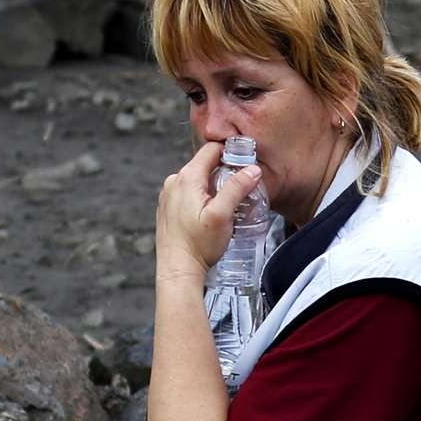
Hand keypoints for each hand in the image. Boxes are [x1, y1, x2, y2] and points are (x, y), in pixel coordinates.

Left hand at [156, 142, 259, 274]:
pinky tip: (209, 216)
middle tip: (239, 190)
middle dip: (223, 173)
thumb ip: (237, 188)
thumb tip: (253, 169)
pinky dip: (201, 198)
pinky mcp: (168, 209)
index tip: (244, 164)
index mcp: (186, 178)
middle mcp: (173, 182)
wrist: (177, 270)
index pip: (211, 150)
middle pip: (204, 165)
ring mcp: (168, 196)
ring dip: (213, 187)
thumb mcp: (222, 215)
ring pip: (197, 180)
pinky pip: (188, 193)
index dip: (230, 153)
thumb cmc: (198, 246)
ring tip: (226, 207)